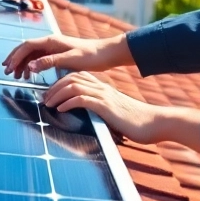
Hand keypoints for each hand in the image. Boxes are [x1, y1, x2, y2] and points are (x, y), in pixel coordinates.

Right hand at [2, 33, 133, 79]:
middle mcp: (51, 43)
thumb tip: (30, 66)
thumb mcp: (70, 60)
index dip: (16, 56)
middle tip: (6, 71)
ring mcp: (54, 48)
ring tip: (16, 76)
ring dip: (22, 64)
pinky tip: (29, 75)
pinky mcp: (58, 54)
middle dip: (15, 59)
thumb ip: (49, 62)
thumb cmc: (90, 56)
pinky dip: (32, 66)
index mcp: (52, 41)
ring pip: (32, 55)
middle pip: (26, 49)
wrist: (105, 54)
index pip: (27, 46)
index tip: (9, 68)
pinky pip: (39, 59)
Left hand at [41, 71, 199, 151]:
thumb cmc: (137, 124)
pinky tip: (60, 110)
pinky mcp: (106, 106)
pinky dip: (67, 102)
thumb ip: (102, 113)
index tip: (49, 94)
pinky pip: (82, 98)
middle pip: (71, 77)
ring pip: (73, 85)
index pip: (77, 76)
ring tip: (48, 104)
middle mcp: (102, 88)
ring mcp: (104, 96)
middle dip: (53, 87)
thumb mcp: (115, 115)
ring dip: (57, 94)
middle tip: (43, 99)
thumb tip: (89, 120)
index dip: (60, 82)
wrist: (156, 123)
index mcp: (104, 89)